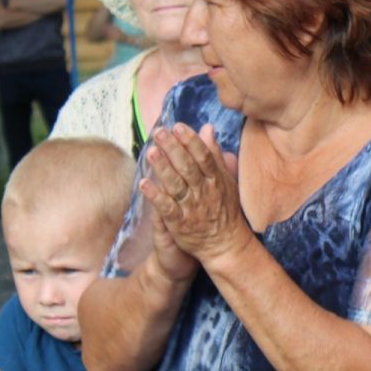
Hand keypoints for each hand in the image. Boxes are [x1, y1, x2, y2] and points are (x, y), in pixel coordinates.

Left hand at [139, 124, 250, 263]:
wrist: (225, 244)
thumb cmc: (224, 208)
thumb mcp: (225, 179)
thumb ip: (214, 153)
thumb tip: (207, 128)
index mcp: (216, 179)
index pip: (203, 156)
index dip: (190, 141)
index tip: (178, 127)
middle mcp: (204, 192)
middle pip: (188, 167)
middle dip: (173, 149)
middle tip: (159, 133)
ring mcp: (192, 208)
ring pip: (176, 185)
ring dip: (163, 168)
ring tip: (151, 151)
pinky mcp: (180, 224)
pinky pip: (167, 208)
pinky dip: (156, 196)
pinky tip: (144, 184)